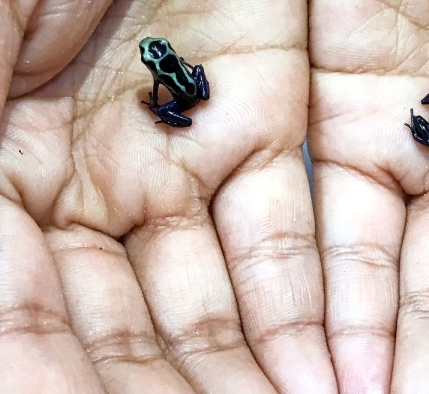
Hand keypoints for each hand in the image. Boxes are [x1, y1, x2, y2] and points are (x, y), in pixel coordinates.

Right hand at [0, 0, 336, 392]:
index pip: (23, 319)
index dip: (55, 379)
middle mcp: (90, 190)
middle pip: (128, 333)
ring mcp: (182, 166)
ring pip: (214, 306)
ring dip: (249, 378)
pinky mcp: (262, 131)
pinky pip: (283, 245)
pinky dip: (300, 315)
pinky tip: (326, 379)